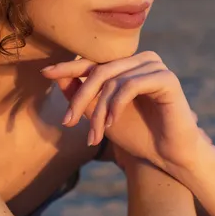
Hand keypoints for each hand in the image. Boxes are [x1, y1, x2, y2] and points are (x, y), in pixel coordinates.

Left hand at [41, 51, 212, 178]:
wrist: (169, 156)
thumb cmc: (138, 135)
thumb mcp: (102, 115)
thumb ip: (83, 95)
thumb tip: (56, 74)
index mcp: (129, 64)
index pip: (94, 62)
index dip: (68, 67)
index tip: (45, 72)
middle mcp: (142, 59)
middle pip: (99, 71)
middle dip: (80, 98)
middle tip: (68, 122)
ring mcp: (155, 66)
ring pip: (112, 80)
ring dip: (98, 110)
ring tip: (95, 135)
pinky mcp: (166, 78)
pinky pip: (130, 85)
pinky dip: (116, 105)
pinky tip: (111, 123)